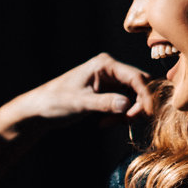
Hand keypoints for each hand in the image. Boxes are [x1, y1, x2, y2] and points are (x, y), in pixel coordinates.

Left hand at [0, 53, 152, 138]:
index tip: (147, 114)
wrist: (41, 109)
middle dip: (138, 105)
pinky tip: (104, 123)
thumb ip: (104, 103)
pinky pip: (126, 105)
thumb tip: (127, 105)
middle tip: (127, 121)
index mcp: (105, 64)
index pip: (136, 77)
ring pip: (135, 98)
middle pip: (141, 86)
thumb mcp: (80, 102)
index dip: (146, 96)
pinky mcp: (109, 93)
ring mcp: (111, 81)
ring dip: (129, 113)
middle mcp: (111, 70)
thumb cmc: (56, 101)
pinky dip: (121, 116)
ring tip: (109, 123)